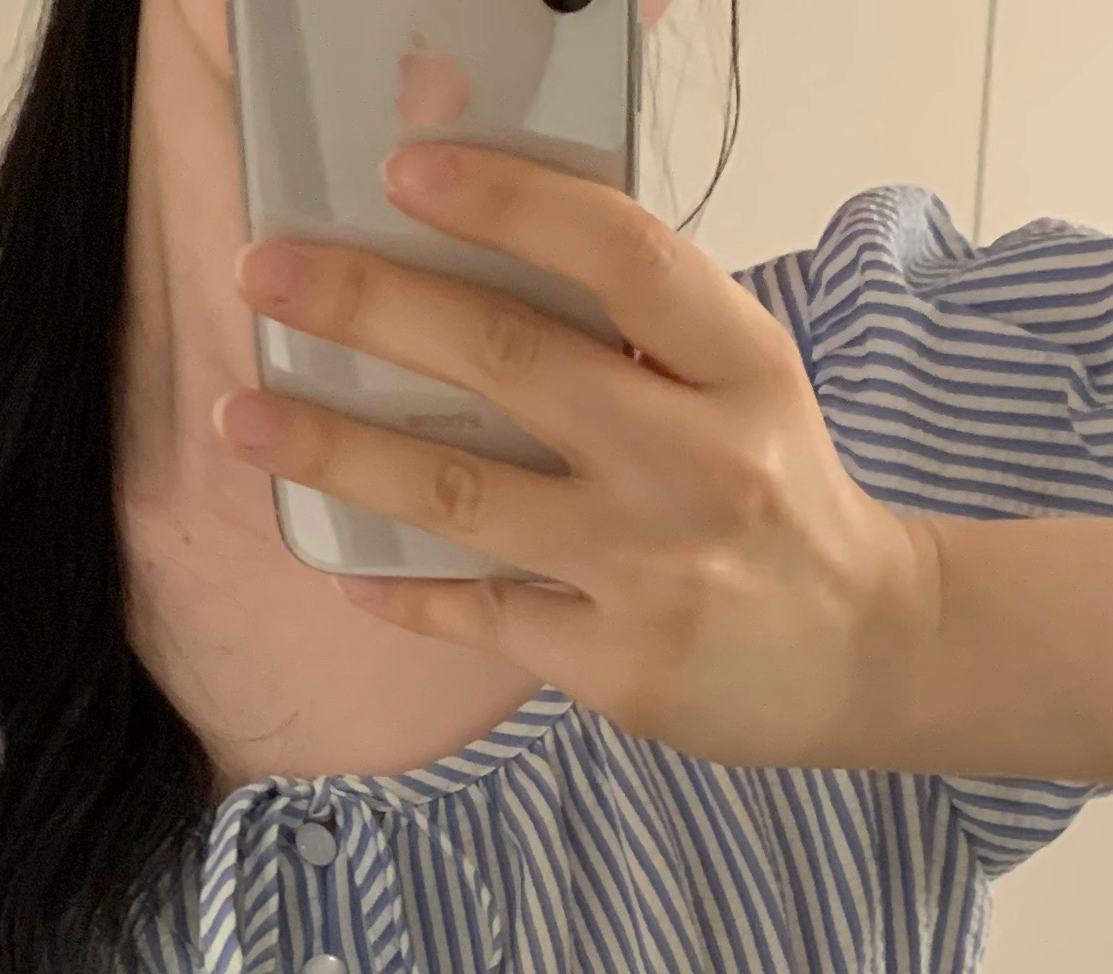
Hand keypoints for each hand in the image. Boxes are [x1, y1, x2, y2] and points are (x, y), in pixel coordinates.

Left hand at [214, 142, 941, 773]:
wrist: (865, 652)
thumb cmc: (781, 500)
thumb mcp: (745, 385)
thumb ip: (642, 334)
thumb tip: (478, 263)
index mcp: (738, 364)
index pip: (618, 255)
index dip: (507, 203)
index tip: (405, 173)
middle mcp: (694, 458)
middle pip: (510, 361)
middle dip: (372, 307)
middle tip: (269, 276)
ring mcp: (649, 567)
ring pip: (465, 494)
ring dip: (338, 451)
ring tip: (246, 419)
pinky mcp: (617, 661)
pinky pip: (480, 612)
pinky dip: (402, 590)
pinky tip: (338, 561)